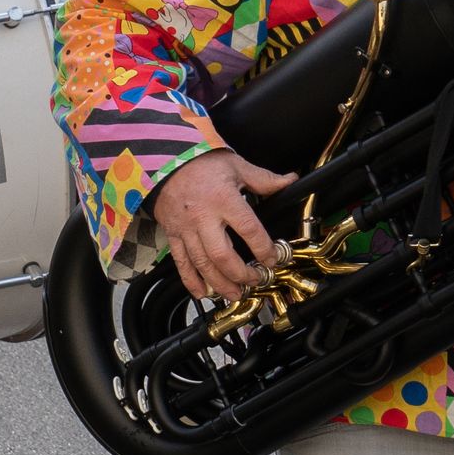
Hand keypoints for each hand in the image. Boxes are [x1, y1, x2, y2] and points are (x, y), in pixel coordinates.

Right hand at [150, 147, 299, 300]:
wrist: (163, 159)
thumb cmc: (201, 161)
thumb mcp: (236, 165)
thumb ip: (263, 179)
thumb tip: (290, 180)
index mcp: (223, 199)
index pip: (249, 229)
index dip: (264, 248)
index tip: (273, 259)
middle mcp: (203, 217)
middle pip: (223, 255)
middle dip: (241, 274)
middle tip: (256, 281)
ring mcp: (186, 228)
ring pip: (202, 264)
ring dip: (220, 284)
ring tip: (235, 295)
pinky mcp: (172, 234)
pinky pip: (181, 262)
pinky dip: (191, 281)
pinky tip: (203, 293)